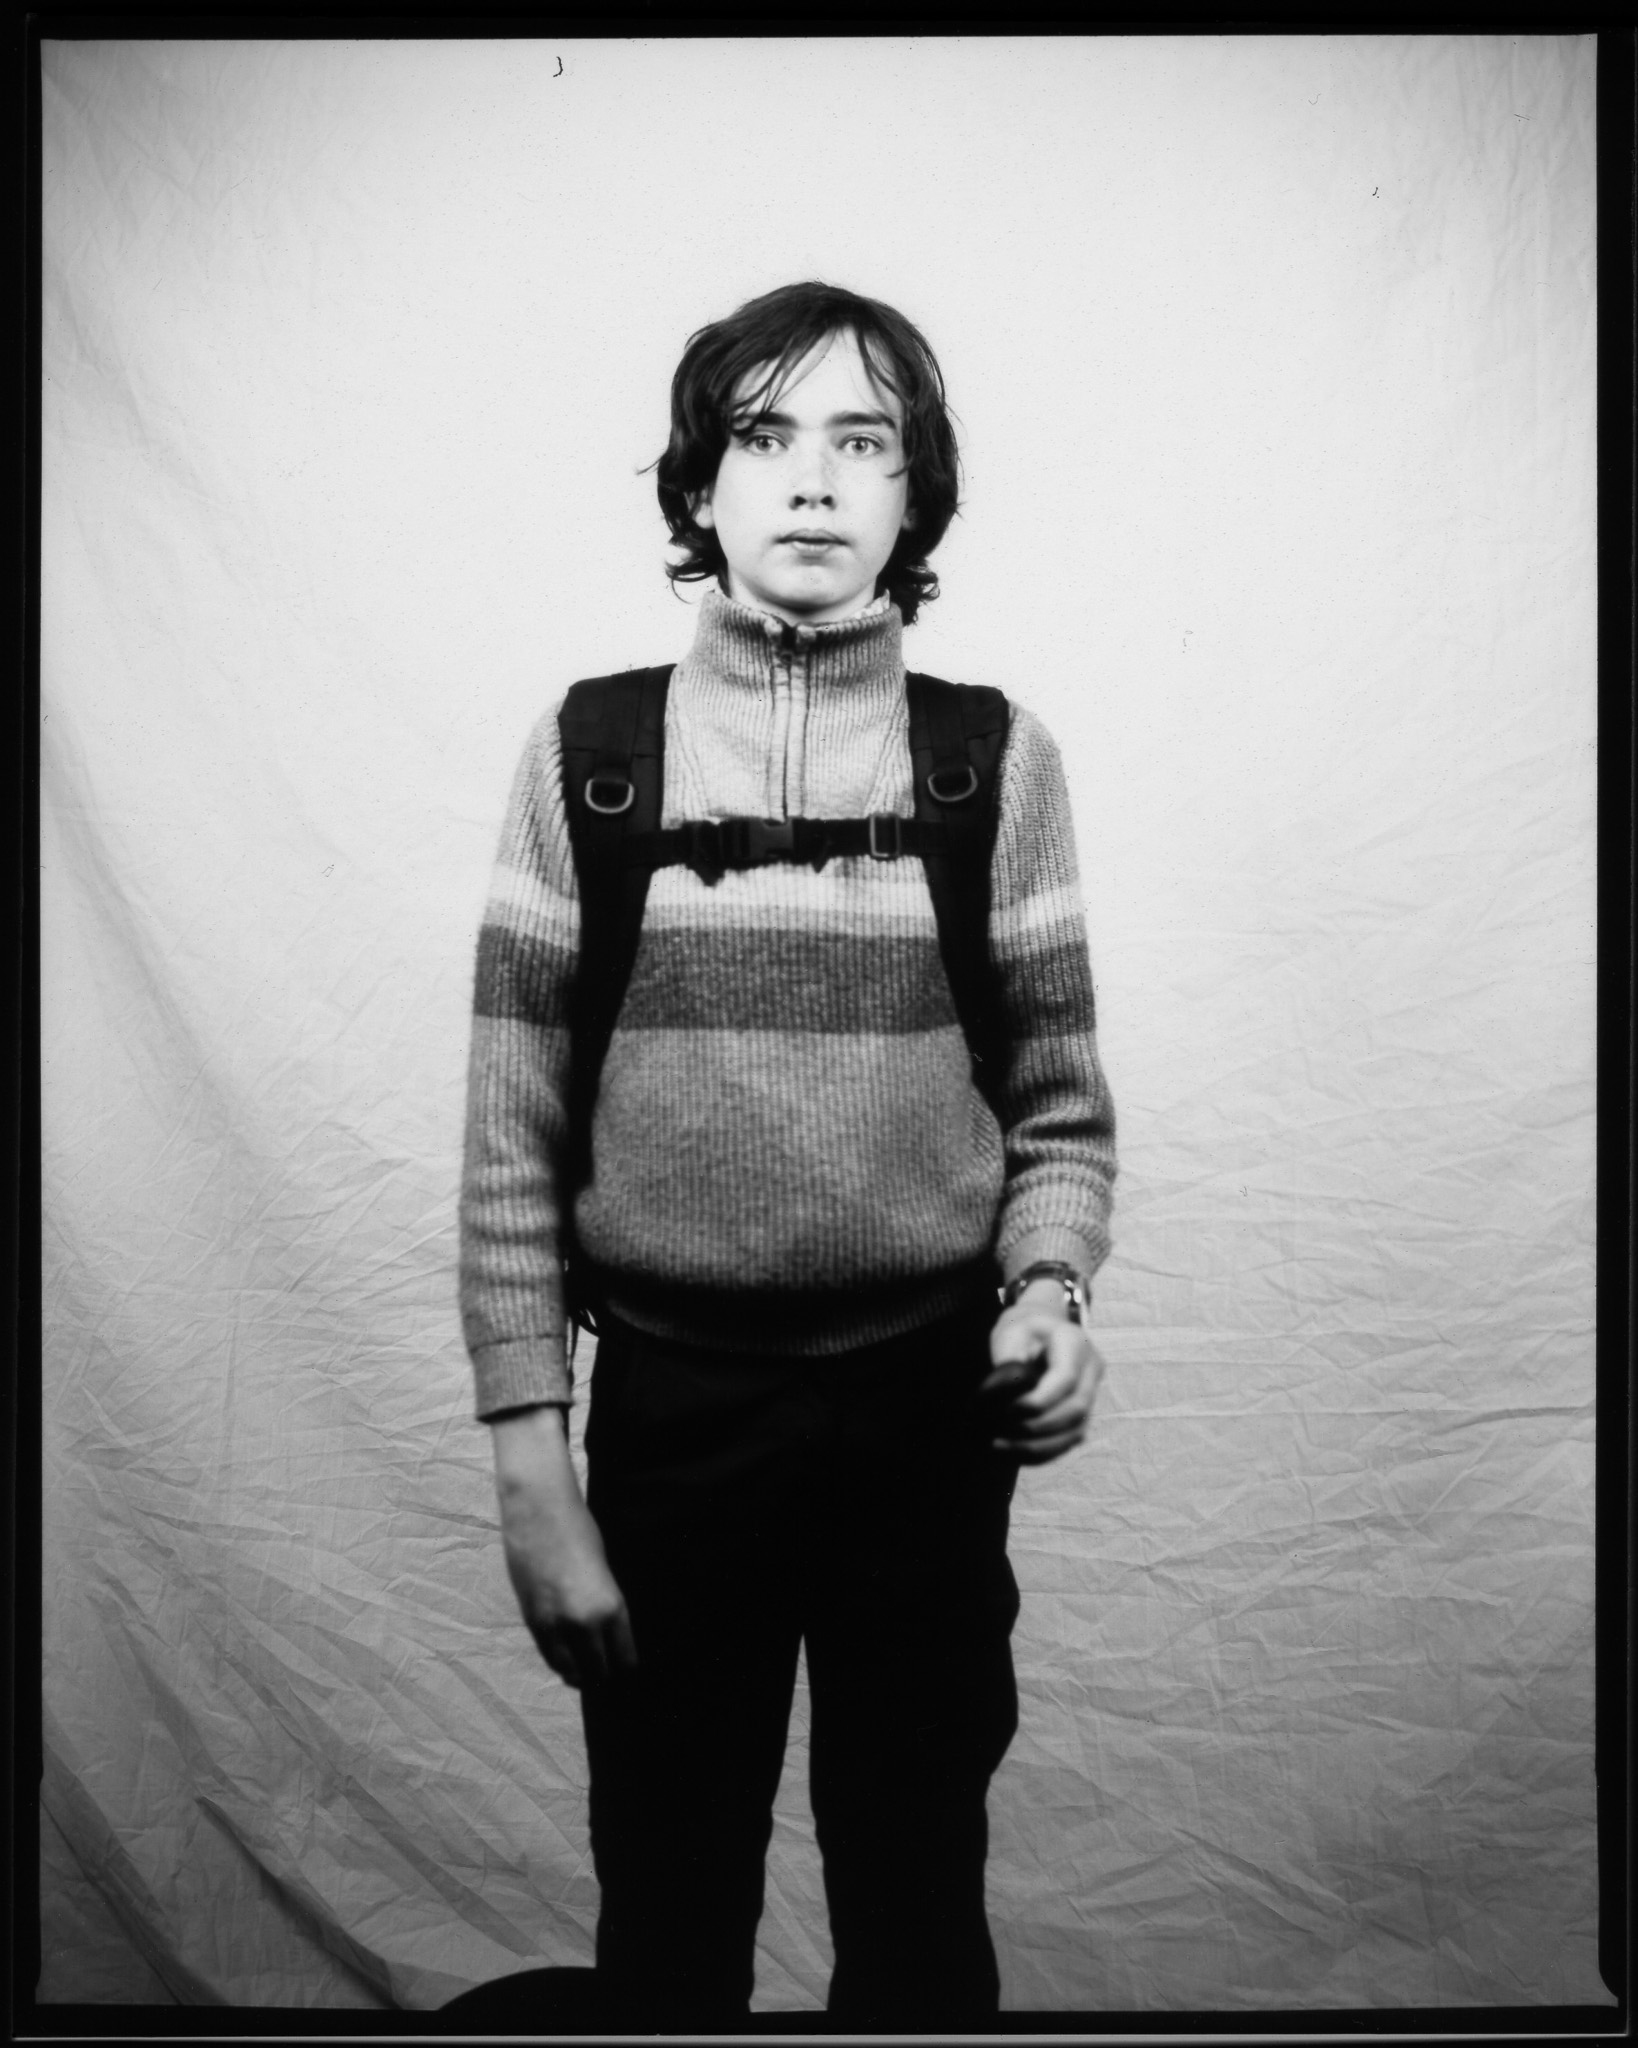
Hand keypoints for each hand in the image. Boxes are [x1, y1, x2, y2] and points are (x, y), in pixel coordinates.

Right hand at [490, 1407, 636, 1688]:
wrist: (538, 1511)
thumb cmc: (579, 1531)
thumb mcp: (603, 1572)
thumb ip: (604, 1606)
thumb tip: (602, 1635)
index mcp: (611, 1607)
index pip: (624, 1658)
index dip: (625, 1666)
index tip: (624, 1666)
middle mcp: (584, 1623)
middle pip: (598, 1672)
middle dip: (603, 1674)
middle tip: (606, 1672)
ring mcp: (555, 1626)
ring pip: (570, 1671)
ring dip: (579, 1673)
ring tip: (585, 1670)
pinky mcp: (531, 1621)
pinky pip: (549, 1656)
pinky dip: (559, 1660)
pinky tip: (566, 1658)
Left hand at [980, 1284, 1105, 1463]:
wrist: (1043, 1328)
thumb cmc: (1022, 1330)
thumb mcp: (1010, 1334)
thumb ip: (1010, 1364)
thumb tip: (1004, 1400)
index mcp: (1074, 1342)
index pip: (1066, 1378)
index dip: (1041, 1400)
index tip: (1008, 1411)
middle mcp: (1091, 1368)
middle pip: (1077, 1408)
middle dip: (1039, 1427)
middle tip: (1001, 1435)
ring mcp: (1093, 1391)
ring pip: (1077, 1429)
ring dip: (1041, 1446)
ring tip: (1002, 1447)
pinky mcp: (1084, 1411)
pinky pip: (1071, 1438)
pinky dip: (1045, 1451)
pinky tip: (1016, 1453)